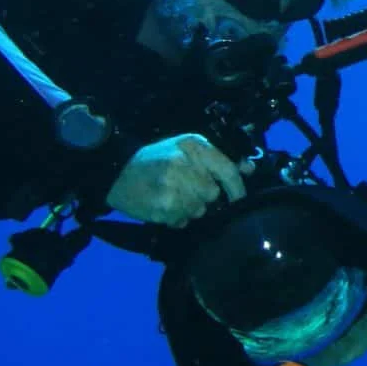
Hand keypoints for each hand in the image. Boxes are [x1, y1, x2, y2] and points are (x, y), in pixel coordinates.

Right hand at [105, 133, 254, 227]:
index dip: (237, 188)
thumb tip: (249, 169)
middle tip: (184, 190)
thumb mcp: (186, 148)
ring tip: (171, 197)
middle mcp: (184, 163)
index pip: (227, 169)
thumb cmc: (156, 159)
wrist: (117, 171)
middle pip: (212, 193)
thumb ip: (218, 158)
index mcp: (193, 146)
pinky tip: (163, 205)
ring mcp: (172, 186)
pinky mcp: (162, 205)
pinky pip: (182, 219)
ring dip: (189, 209)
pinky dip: (176, 217)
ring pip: (198, 209)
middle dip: (203, 197)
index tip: (238, 199)